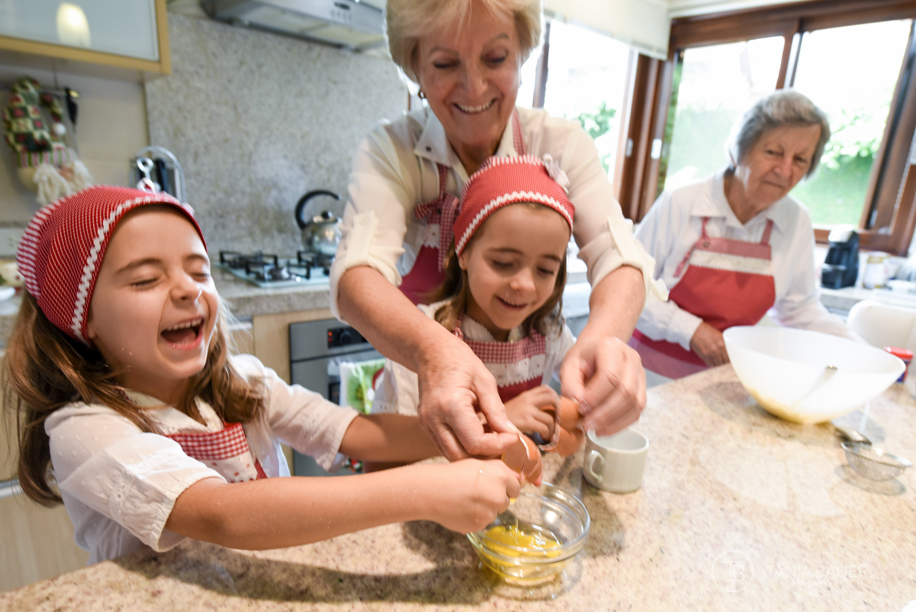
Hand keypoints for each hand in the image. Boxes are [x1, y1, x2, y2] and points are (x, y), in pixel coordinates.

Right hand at [416, 336, 519, 460]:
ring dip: (474, 453)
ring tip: (491, 436)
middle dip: (486, 455)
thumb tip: (511, 433)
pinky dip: (463, 446)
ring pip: (452, 455)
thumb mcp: (485, 380)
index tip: (513, 436)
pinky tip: (477, 432)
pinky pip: (445, 446)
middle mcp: (434, 419)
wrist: (432, 351)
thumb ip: (497, 410)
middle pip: (461, 456)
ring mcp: (426, 424)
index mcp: (450, 405)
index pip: (476, 443)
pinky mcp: (425, 425)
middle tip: (504, 442)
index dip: (498, 445)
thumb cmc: (460, 361)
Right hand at [428, 459, 521, 533]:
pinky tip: (462, 509)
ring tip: (466, 501)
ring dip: (485, 509)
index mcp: (501, 478)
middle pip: (505, 502)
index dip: (505, 486)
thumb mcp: (479, 464)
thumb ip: (501, 470)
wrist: (433, 491)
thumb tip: (519, 479)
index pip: (516, 488)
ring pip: (493, 513)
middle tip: (477, 493)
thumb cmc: (454, 474)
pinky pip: (482, 523)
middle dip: (495, 499)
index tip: (494, 486)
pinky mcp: (479, 526)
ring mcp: (489, 514)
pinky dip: (475, 518)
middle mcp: (498, 496)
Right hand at [504, 386, 558, 440]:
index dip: (555, 395)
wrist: (490, 425)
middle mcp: (527, 400)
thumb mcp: (517, 406)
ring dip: (552, 428)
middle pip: (552, 398)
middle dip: (559, 409)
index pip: (545, 388)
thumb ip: (530, 405)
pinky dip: (546, 434)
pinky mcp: (526, 422)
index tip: (557, 406)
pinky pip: (544, 428)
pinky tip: (543, 437)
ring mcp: (527, 410)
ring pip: (550, 418)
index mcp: (526, 395)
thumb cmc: (505, 418)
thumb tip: (548, 412)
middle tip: (559, 419)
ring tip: (549, 433)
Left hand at [559, 334, 645, 435]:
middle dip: (605, 413)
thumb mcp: (570, 365)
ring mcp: (640, 374)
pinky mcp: (643, 389)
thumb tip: (576, 404)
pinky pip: (638, 410)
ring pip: (636, 403)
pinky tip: (605, 430)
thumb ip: (570, 383)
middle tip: (587, 425)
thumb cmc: (584, 358)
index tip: (580, 409)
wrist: (599, 350)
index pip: (610, 375)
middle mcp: (631, 359)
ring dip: (614, 421)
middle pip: (626, 391)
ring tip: (595, 430)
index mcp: (612, 348)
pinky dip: (622, 424)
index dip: (596, 396)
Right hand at [689, 323, 728, 366]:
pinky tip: (712, 360)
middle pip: (725, 362)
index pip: (730, 357)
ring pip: (718, 364)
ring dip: (719, 364)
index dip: (731, 360)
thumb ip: (724, 343)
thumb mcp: (719, 335)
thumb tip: (729, 350)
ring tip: (718, 361)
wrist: (694, 331)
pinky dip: (712, 363)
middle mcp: (718, 350)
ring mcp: (710, 354)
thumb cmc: (707, 331)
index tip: (730, 360)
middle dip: (725, 362)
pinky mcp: (704, 356)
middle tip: (725, 361)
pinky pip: (710, 364)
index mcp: (723, 344)